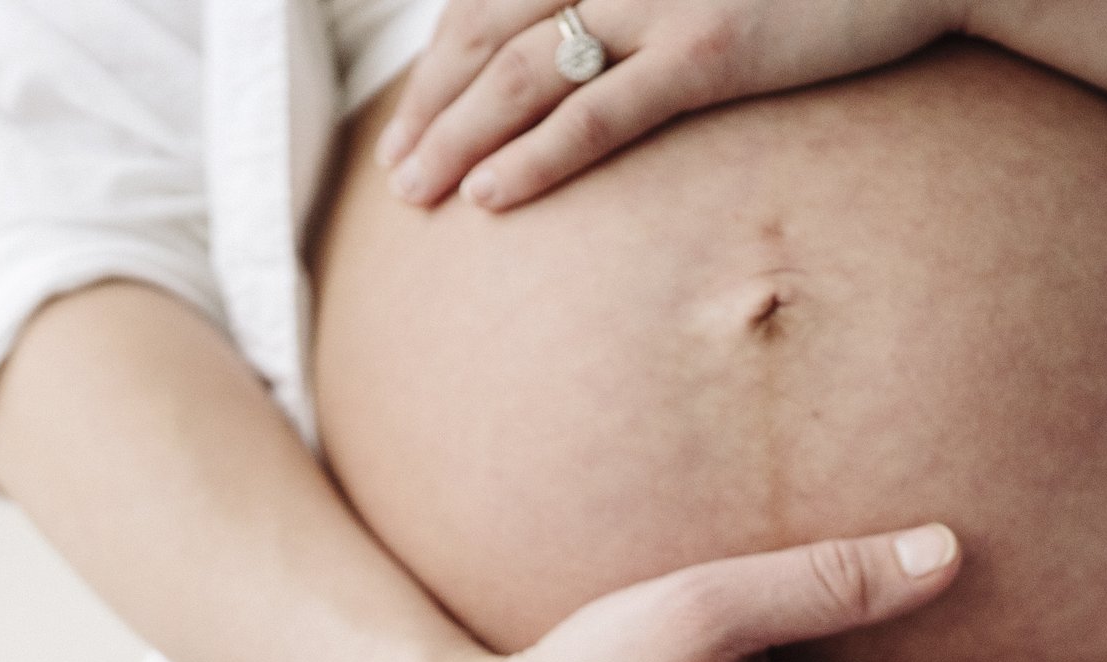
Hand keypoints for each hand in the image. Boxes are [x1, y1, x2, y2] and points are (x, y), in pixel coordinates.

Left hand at [376, 0, 968, 210]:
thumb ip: (642, 9)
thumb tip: (595, 43)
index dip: (442, 55)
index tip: (414, 110)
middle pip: (489, 30)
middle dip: (431, 102)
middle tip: (394, 166)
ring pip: (526, 72)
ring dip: (456, 135)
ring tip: (414, 192)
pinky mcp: (711, 50)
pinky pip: (600, 114)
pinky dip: (534, 156)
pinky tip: (489, 197)